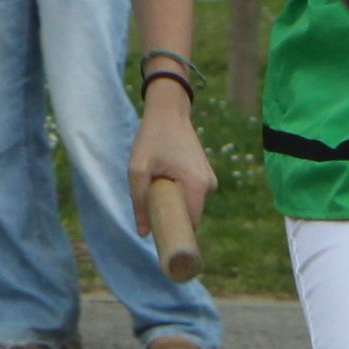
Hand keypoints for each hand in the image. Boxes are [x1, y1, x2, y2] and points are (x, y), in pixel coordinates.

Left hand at [129, 87, 215, 223]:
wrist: (169, 111)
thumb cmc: (152, 138)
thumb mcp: (138, 169)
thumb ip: (139, 201)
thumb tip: (143, 233)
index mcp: (197, 186)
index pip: (190, 225)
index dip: (175, 234)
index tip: (158, 237)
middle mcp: (209, 185)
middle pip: (190, 217)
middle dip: (171, 217)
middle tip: (149, 209)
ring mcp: (210, 180)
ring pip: (190, 206)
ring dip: (173, 203)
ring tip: (156, 186)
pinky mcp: (206, 176)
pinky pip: (191, 195)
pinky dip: (178, 194)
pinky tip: (163, 180)